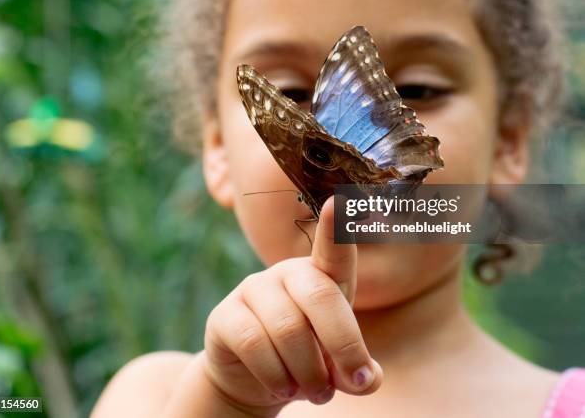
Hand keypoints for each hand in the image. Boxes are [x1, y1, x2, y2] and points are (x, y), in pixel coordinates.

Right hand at [201, 197, 382, 411]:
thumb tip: (368, 378)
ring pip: (288, 328)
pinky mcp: (225, 315)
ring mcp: (253, 290)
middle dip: (342, 345)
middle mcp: (287, 273)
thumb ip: (355, 368)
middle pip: (320, 297)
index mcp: (320, 277)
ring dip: (308, 373)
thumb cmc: (304, 359)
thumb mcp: (335, 363)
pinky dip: (276, 376)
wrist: (252, 377)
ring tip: (314, 393)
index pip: (333, 249)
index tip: (341, 201)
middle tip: (348, 383)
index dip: (337, 227)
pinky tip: (281, 388)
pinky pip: (254, 343)